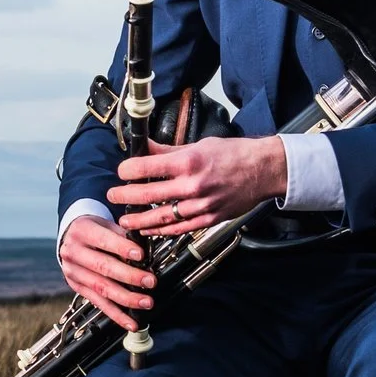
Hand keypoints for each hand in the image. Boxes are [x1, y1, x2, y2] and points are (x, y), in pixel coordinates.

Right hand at [57, 215, 154, 330]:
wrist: (70, 238)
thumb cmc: (93, 230)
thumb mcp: (105, 224)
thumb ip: (123, 235)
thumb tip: (145, 251)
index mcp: (82, 231)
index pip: (103, 240)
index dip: (122, 248)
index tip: (140, 255)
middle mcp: (74, 253)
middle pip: (103, 266)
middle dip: (129, 276)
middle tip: (150, 281)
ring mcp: (74, 273)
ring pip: (102, 288)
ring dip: (126, 298)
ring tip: (145, 302)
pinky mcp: (78, 288)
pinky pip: (99, 304)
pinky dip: (116, 315)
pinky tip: (130, 322)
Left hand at [107, 136, 287, 236]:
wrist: (262, 170)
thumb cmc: (232, 155)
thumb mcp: (198, 145)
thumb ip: (167, 151)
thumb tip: (143, 148)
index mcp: (188, 162)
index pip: (147, 167)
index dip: (128, 171)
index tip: (121, 172)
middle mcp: (192, 185)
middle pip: (148, 195)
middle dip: (125, 197)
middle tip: (113, 196)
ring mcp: (200, 205)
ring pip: (161, 217)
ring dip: (139, 220)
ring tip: (125, 221)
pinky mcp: (208, 218)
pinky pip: (179, 228)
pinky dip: (161, 231)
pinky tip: (149, 230)